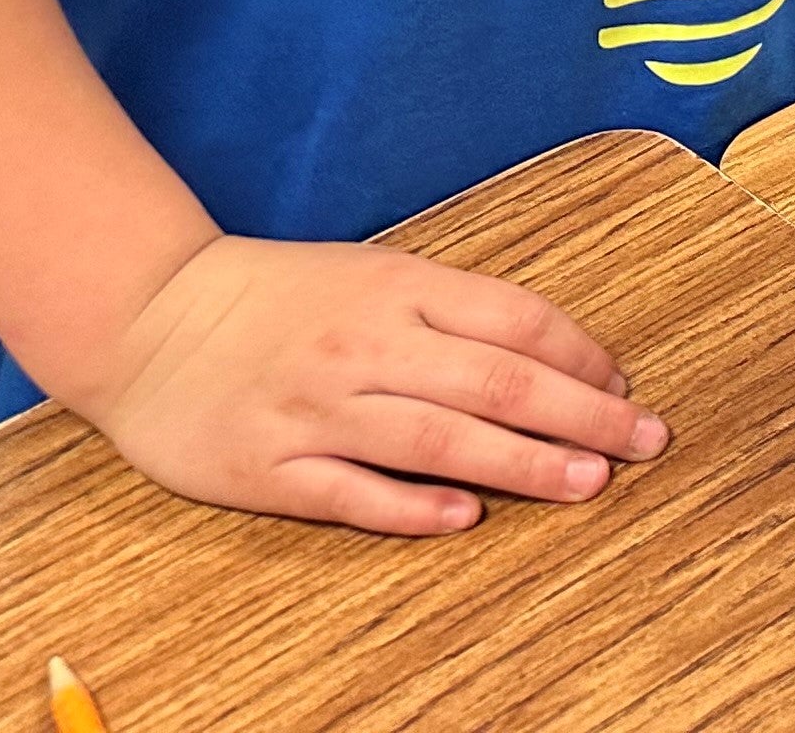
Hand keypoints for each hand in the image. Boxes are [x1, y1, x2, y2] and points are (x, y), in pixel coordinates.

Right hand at [60, 232, 665, 535]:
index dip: (582, 355)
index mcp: (400, 289)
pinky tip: (467, 519)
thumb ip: (455, 311)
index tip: (625, 386)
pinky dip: (413, 507)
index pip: (516, 320)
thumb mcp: (375, 274)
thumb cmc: (280, 295)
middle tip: (645, 442)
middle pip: (496, 381)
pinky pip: (352, 491)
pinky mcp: (268, 465)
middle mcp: (367, 345)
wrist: (150, 315)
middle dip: (582, 415)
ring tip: (587, 483)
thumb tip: (554, 355)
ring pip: (438, 439)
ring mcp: (317, 407)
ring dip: (521, 463)